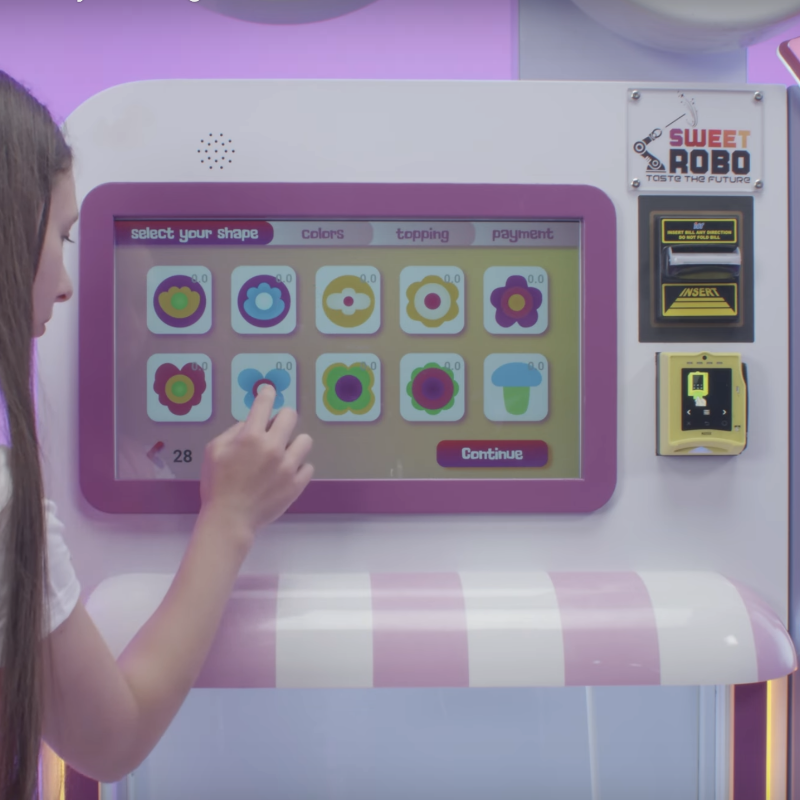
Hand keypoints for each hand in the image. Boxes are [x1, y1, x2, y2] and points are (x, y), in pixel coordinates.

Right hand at [199, 386, 312, 533]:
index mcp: (250, 436)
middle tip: (275, 428)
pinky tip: (286, 473)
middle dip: (282, 418)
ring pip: (305, 440)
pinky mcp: (297, 483)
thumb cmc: (217, 484)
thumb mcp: (214, 450)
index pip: (264, 403)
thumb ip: (234, 431)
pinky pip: (308, 466)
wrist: (230, 518)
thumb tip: (251, 422)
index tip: (269, 392)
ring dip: (294, 444)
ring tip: (283, 454)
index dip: (267, 394)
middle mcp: (272, 447)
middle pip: (291, 416)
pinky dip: (298, 468)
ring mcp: (288, 466)